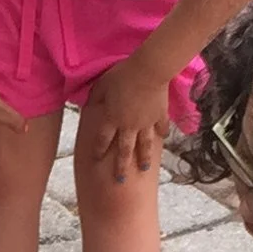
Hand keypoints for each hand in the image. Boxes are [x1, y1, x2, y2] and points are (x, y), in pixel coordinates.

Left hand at [78, 59, 171, 183]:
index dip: (98, 150)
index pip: (102, 139)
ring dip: (144, 158)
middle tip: (120, 180)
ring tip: (144, 168)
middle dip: (121, 166)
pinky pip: (161, 128)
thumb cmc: (122, 75)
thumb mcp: (103, 85)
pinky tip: (163, 138)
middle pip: (124, 150)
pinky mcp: (160, 116)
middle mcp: (128, 126)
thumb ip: (95, 97)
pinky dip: (162, 133)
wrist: (149, 71)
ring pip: (144, 145)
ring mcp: (146, 123)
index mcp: (112, 119)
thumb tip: (89, 105)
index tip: (96, 160)